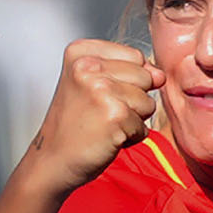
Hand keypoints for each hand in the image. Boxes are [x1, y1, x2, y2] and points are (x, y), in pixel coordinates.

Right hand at [23, 40, 164, 195]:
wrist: (53, 160)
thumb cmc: (75, 124)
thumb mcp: (94, 84)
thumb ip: (130, 70)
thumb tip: (160, 75)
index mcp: (81, 52)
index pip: (136, 56)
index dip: (128, 80)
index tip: (97, 94)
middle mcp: (88, 66)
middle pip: (146, 76)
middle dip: (133, 99)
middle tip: (100, 112)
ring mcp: (101, 89)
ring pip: (148, 102)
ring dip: (133, 119)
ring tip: (104, 124)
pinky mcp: (115, 115)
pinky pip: (144, 126)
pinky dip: (131, 137)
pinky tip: (107, 138)